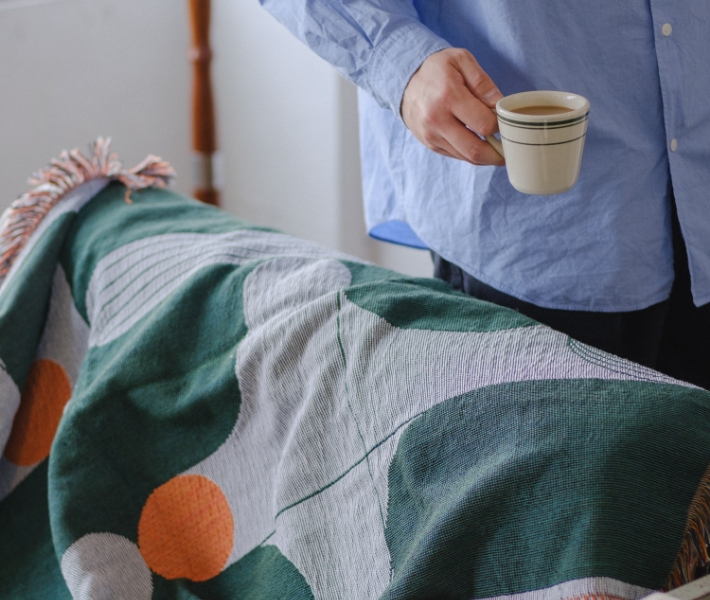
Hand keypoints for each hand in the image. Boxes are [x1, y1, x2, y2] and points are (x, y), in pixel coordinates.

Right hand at [401, 48, 504, 165]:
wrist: (404, 80)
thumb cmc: (437, 69)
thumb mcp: (461, 60)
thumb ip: (483, 82)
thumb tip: (500, 105)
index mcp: (448, 96)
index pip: (484, 124)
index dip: (499, 125)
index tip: (504, 120)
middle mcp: (437, 120)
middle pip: (475, 149)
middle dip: (497, 154)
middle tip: (509, 150)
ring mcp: (431, 135)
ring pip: (466, 157)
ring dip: (485, 157)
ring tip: (497, 148)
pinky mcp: (430, 144)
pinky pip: (456, 156)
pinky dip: (471, 154)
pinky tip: (479, 145)